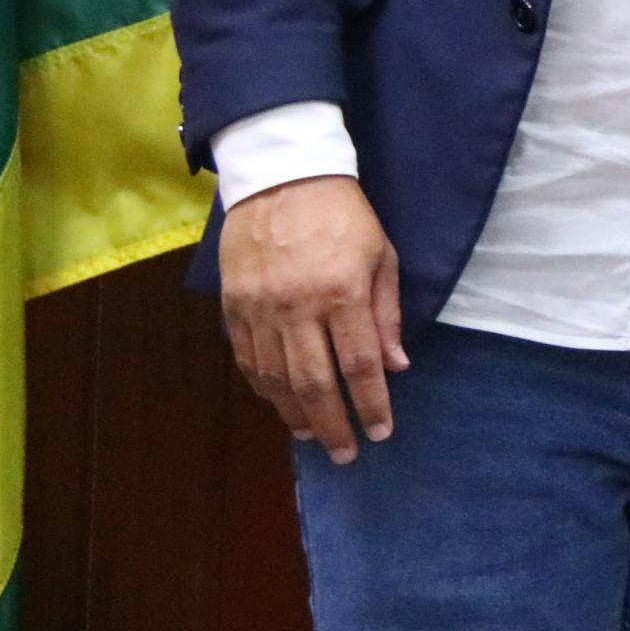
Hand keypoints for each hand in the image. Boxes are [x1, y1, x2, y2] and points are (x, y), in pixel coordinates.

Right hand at [218, 175, 406, 462]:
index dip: (370, 403)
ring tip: (312, 437)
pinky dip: (264, 388)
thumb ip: (386, 313)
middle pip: (313, 382)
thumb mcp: (381, 255)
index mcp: (342, 293)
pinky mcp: (234, 306)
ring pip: (275, 378)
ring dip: (295, 414)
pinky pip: (248, 359)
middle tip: (346, 452)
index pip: (358, 364)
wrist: (283, 177)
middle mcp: (298, 307)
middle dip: (332, 424)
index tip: (381, 431)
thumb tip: (396, 366)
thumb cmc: (343, 215)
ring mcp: (260, 309)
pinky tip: (279, 404)